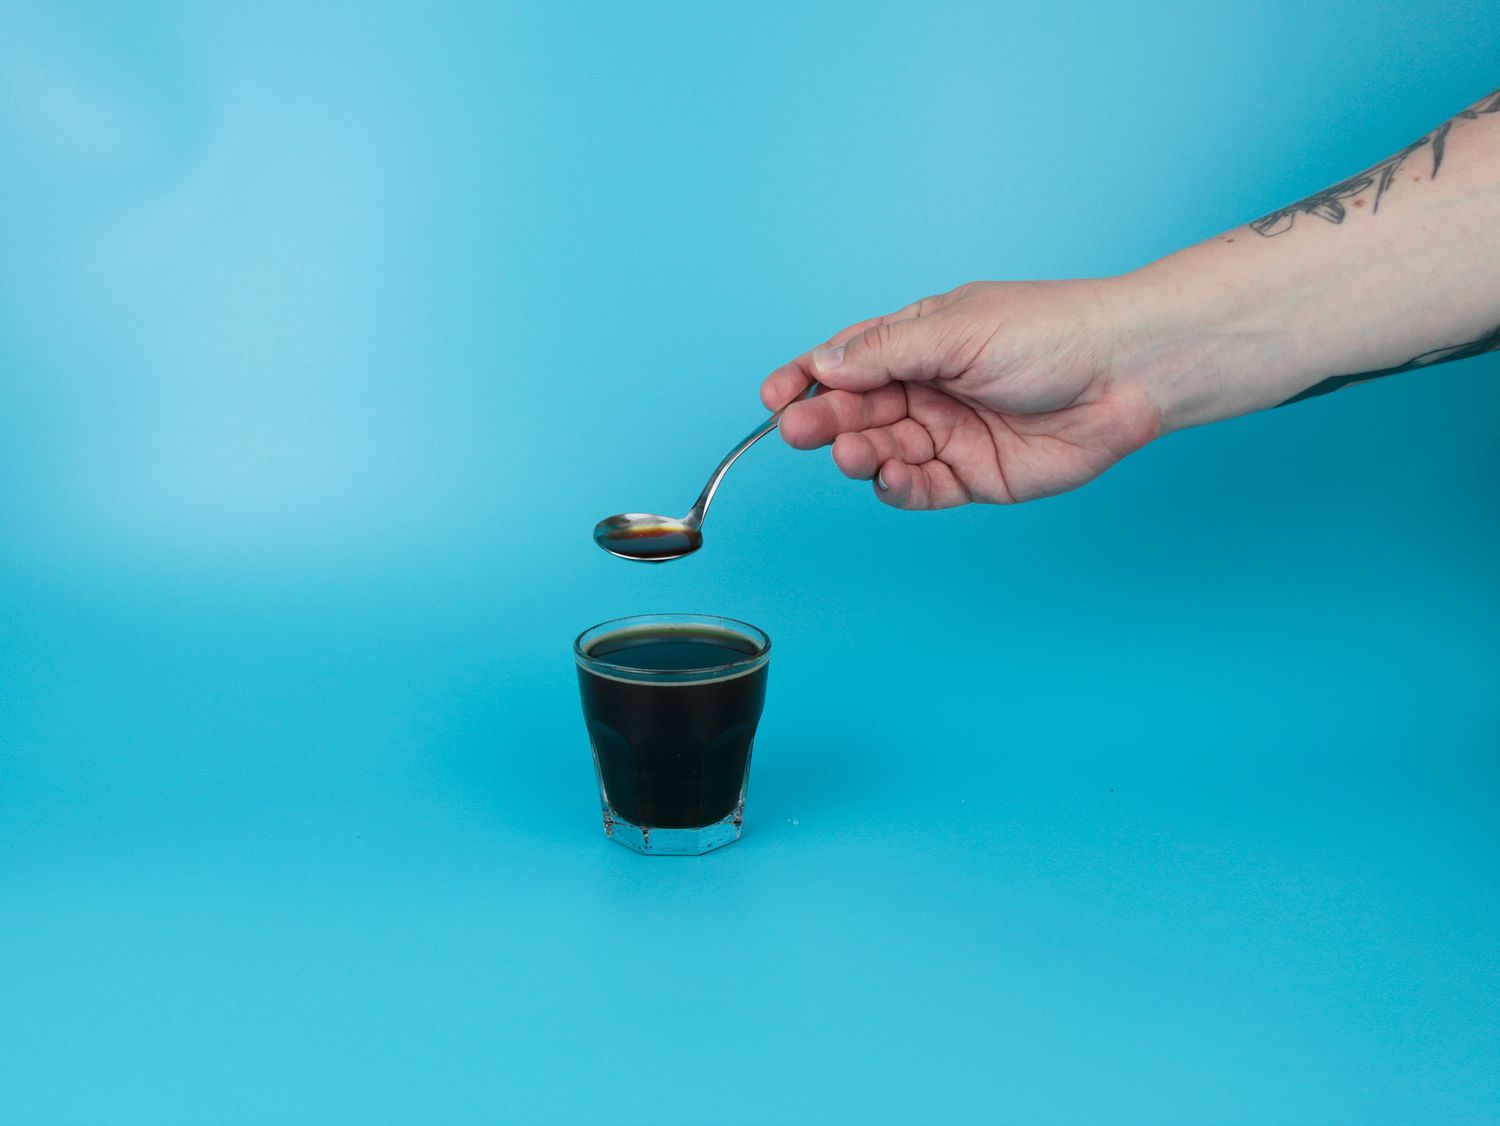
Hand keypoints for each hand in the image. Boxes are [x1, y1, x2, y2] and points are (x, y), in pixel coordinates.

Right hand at [761, 279, 1163, 507]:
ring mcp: (949, 434)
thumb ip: (885, 353)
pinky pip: (921, 488)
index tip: (773, 394)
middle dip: (824, 420)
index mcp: (919, 341)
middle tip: (797, 431)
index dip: (806, 377)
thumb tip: (822, 364)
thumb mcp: (955, 330)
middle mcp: (928, 388)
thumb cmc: (1050, 332)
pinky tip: (889, 477)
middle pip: (857, 410)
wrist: (1127, 372)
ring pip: (882, 452)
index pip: (847, 360)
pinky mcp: (974, 476)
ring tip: (850, 454)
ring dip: (858, 455)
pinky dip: (898, 487)